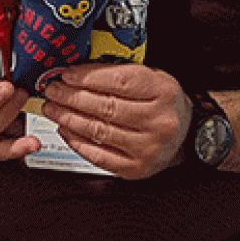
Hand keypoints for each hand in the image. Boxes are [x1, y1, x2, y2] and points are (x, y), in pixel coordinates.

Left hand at [37, 63, 190, 179]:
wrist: (186, 135)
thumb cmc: (162, 102)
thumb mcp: (152, 78)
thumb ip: (119, 73)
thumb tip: (77, 72)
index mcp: (163, 91)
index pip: (120, 81)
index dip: (89, 77)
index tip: (67, 74)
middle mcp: (159, 121)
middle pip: (106, 107)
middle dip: (72, 97)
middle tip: (52, 90)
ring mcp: (148, 148)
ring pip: (99, 131)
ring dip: (68, 118)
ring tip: (52, 108)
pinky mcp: (136, 168)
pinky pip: (99, 156)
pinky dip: (77, 142)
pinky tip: (65, 130)